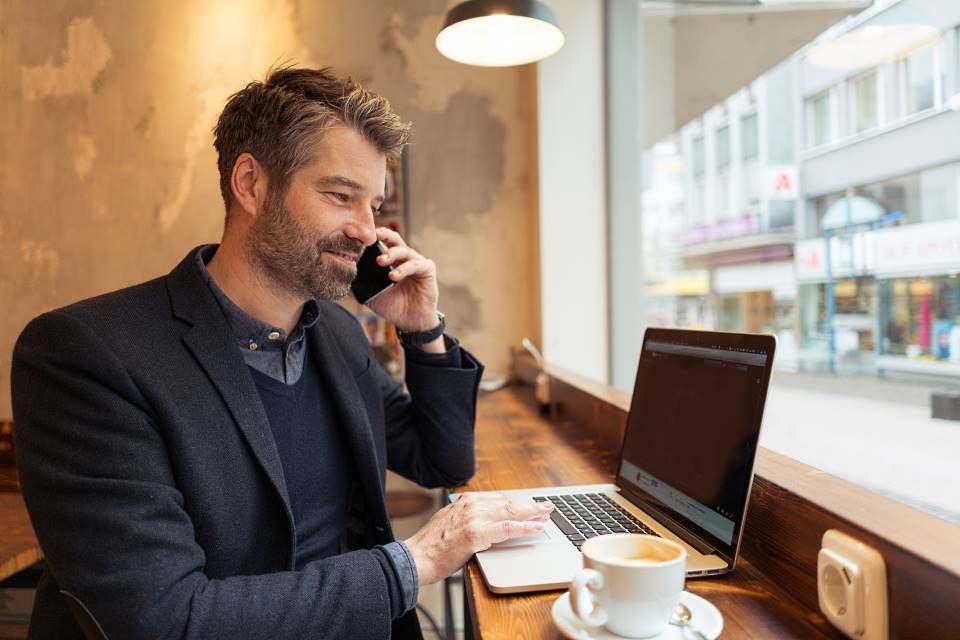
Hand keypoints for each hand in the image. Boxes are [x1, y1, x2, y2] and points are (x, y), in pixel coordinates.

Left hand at [365, 227, 438, 331]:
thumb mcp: (371, 294)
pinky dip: (403, 269)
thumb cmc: (392, 305)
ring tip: (380, 262)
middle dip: (383, 236)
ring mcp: (417, 262)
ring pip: (404, 251)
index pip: (382, 242)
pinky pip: (415, 265)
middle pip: (394, 239)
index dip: (373, 238)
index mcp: (391, 260)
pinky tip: (393, 276)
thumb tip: (339, 277)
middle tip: (371, 239)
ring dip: (391, 254)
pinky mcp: (427, 270)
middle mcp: (404, 258)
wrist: (409, 321)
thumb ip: (358, 284)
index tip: (360, 237)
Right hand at [404, 492, 553, 585]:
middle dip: (529, 505)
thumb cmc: (431, 546)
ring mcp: (474, 517)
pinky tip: (537, 527)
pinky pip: (508, 528)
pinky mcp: (477, 533)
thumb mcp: (449, 522)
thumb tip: (484, 522)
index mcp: (465, 501)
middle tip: (545, 506)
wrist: (416, 558)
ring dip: (532, 513)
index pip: (498, 498)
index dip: (516, 502)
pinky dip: (526, 527)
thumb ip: (467, 518)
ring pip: (511, 512)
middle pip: (508, 502)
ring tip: (546, 514)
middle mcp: (471, 504)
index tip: (528, 503)